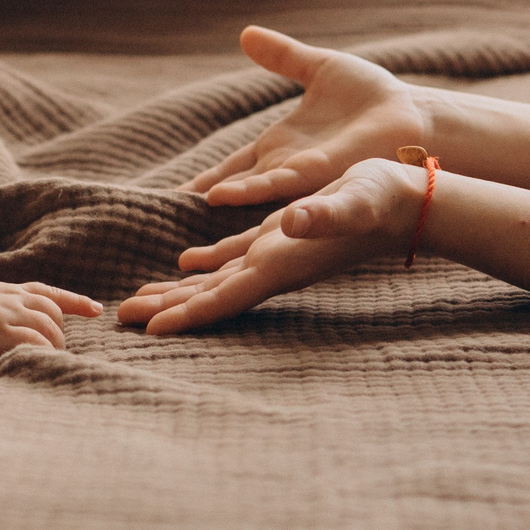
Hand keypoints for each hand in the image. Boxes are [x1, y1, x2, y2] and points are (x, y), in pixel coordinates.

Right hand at [0, 282, 103, 367]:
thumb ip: (6, 305)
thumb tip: (31, 319)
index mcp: (5, 289)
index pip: (48, 291)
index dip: (75, 301)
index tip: (96, 310)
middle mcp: (9, 297)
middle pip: (52, 310)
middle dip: (60, 331)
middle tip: (57, 351)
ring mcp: (4, 313)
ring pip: (47, 325)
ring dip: (54, 344)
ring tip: (51, 359)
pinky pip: (33, 340)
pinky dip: (43, 350)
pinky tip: (43, 360)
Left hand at [119, 159, 424, 334]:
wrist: (410, 199)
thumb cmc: (381, 199)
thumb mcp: (352, 200)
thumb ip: (324, 214)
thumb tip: (297, 220)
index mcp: (282, 262)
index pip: (225, 297)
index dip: (187, 315)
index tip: (148, 331)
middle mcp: (275, 266)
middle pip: (210, 297)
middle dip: (167, 309)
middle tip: (119, 319)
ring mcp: (278, 255)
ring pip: (218, 281)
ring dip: (179, 291)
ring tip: (140, 301)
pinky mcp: (283, 237)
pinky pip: (235, 257)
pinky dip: (205, 265)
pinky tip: (184, 263)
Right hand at [189, 27, 431, 205]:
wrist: (412, 112)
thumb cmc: (373, 96)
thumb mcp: (319, 67)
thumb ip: (282, 57)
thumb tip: (245, 33)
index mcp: (280, 146)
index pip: (232, 167)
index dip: (205, 180)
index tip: (175, 196)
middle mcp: (285, 166)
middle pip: (234, 189)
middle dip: (203, 205)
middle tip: (167, 218)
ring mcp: (301, 173)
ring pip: (250, 192)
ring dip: (222, 200)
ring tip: (191, 207)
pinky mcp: (319, 173)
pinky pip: (278, 184)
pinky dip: (249, 190)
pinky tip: (221, 197)